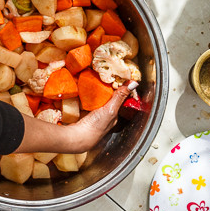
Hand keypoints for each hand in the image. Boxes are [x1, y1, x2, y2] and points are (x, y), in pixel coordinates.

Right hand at [13, 82, 131, 153]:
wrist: (76, 137)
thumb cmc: (95, 127)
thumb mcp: (110, 109)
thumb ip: (120, 96)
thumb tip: (133, 83)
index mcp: (112, 116)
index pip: (118, 99)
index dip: (118, 88)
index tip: (116, 75)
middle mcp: (103, 116)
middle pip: (106, 98)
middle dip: (105, 88)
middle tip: (103, 74)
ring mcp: (91, 115)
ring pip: (95, 99)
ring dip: (93, 90)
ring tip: (92, 77)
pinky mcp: (81, 113)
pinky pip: (84, 101)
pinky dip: (83, 94)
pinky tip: (81, 88)